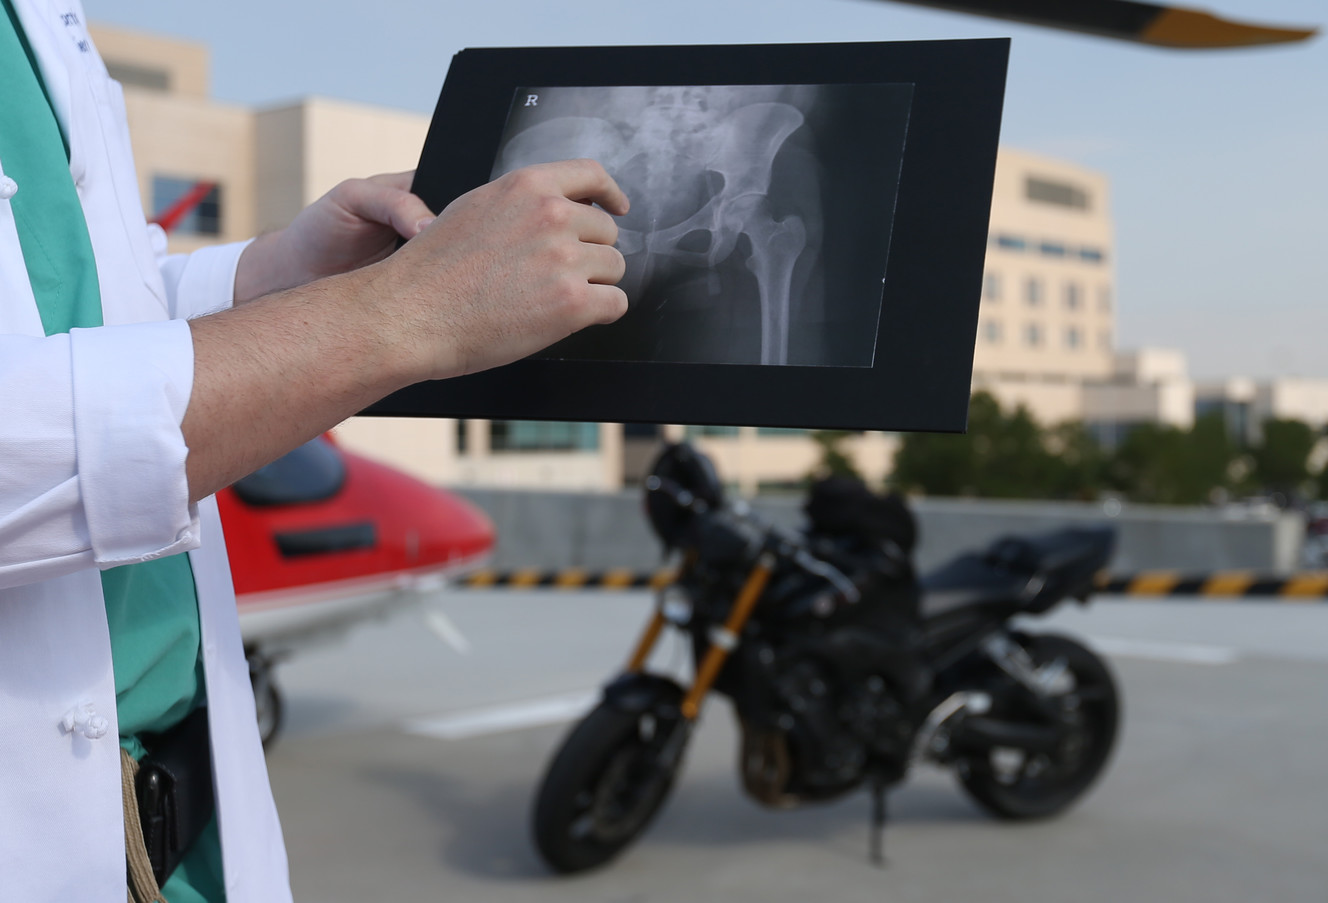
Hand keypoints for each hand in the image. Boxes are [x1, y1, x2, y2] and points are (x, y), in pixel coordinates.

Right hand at [183, 158, 627, 499]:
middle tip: (558, 278)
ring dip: (593, 286)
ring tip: (552, 301)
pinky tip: (571, 318)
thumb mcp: (473, 211)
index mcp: (527, 186)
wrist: (407, 316)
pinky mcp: (572, 302)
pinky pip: (615, 304)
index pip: (593, 175)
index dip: (610, 195)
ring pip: (614, 269)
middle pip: (607, 231)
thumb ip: (519, 204)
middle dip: (591, 254)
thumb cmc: (430, 273)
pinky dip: (600, 314)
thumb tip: (557, 208)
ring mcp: (564, 258)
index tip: (616, 209)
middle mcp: (551, 215)